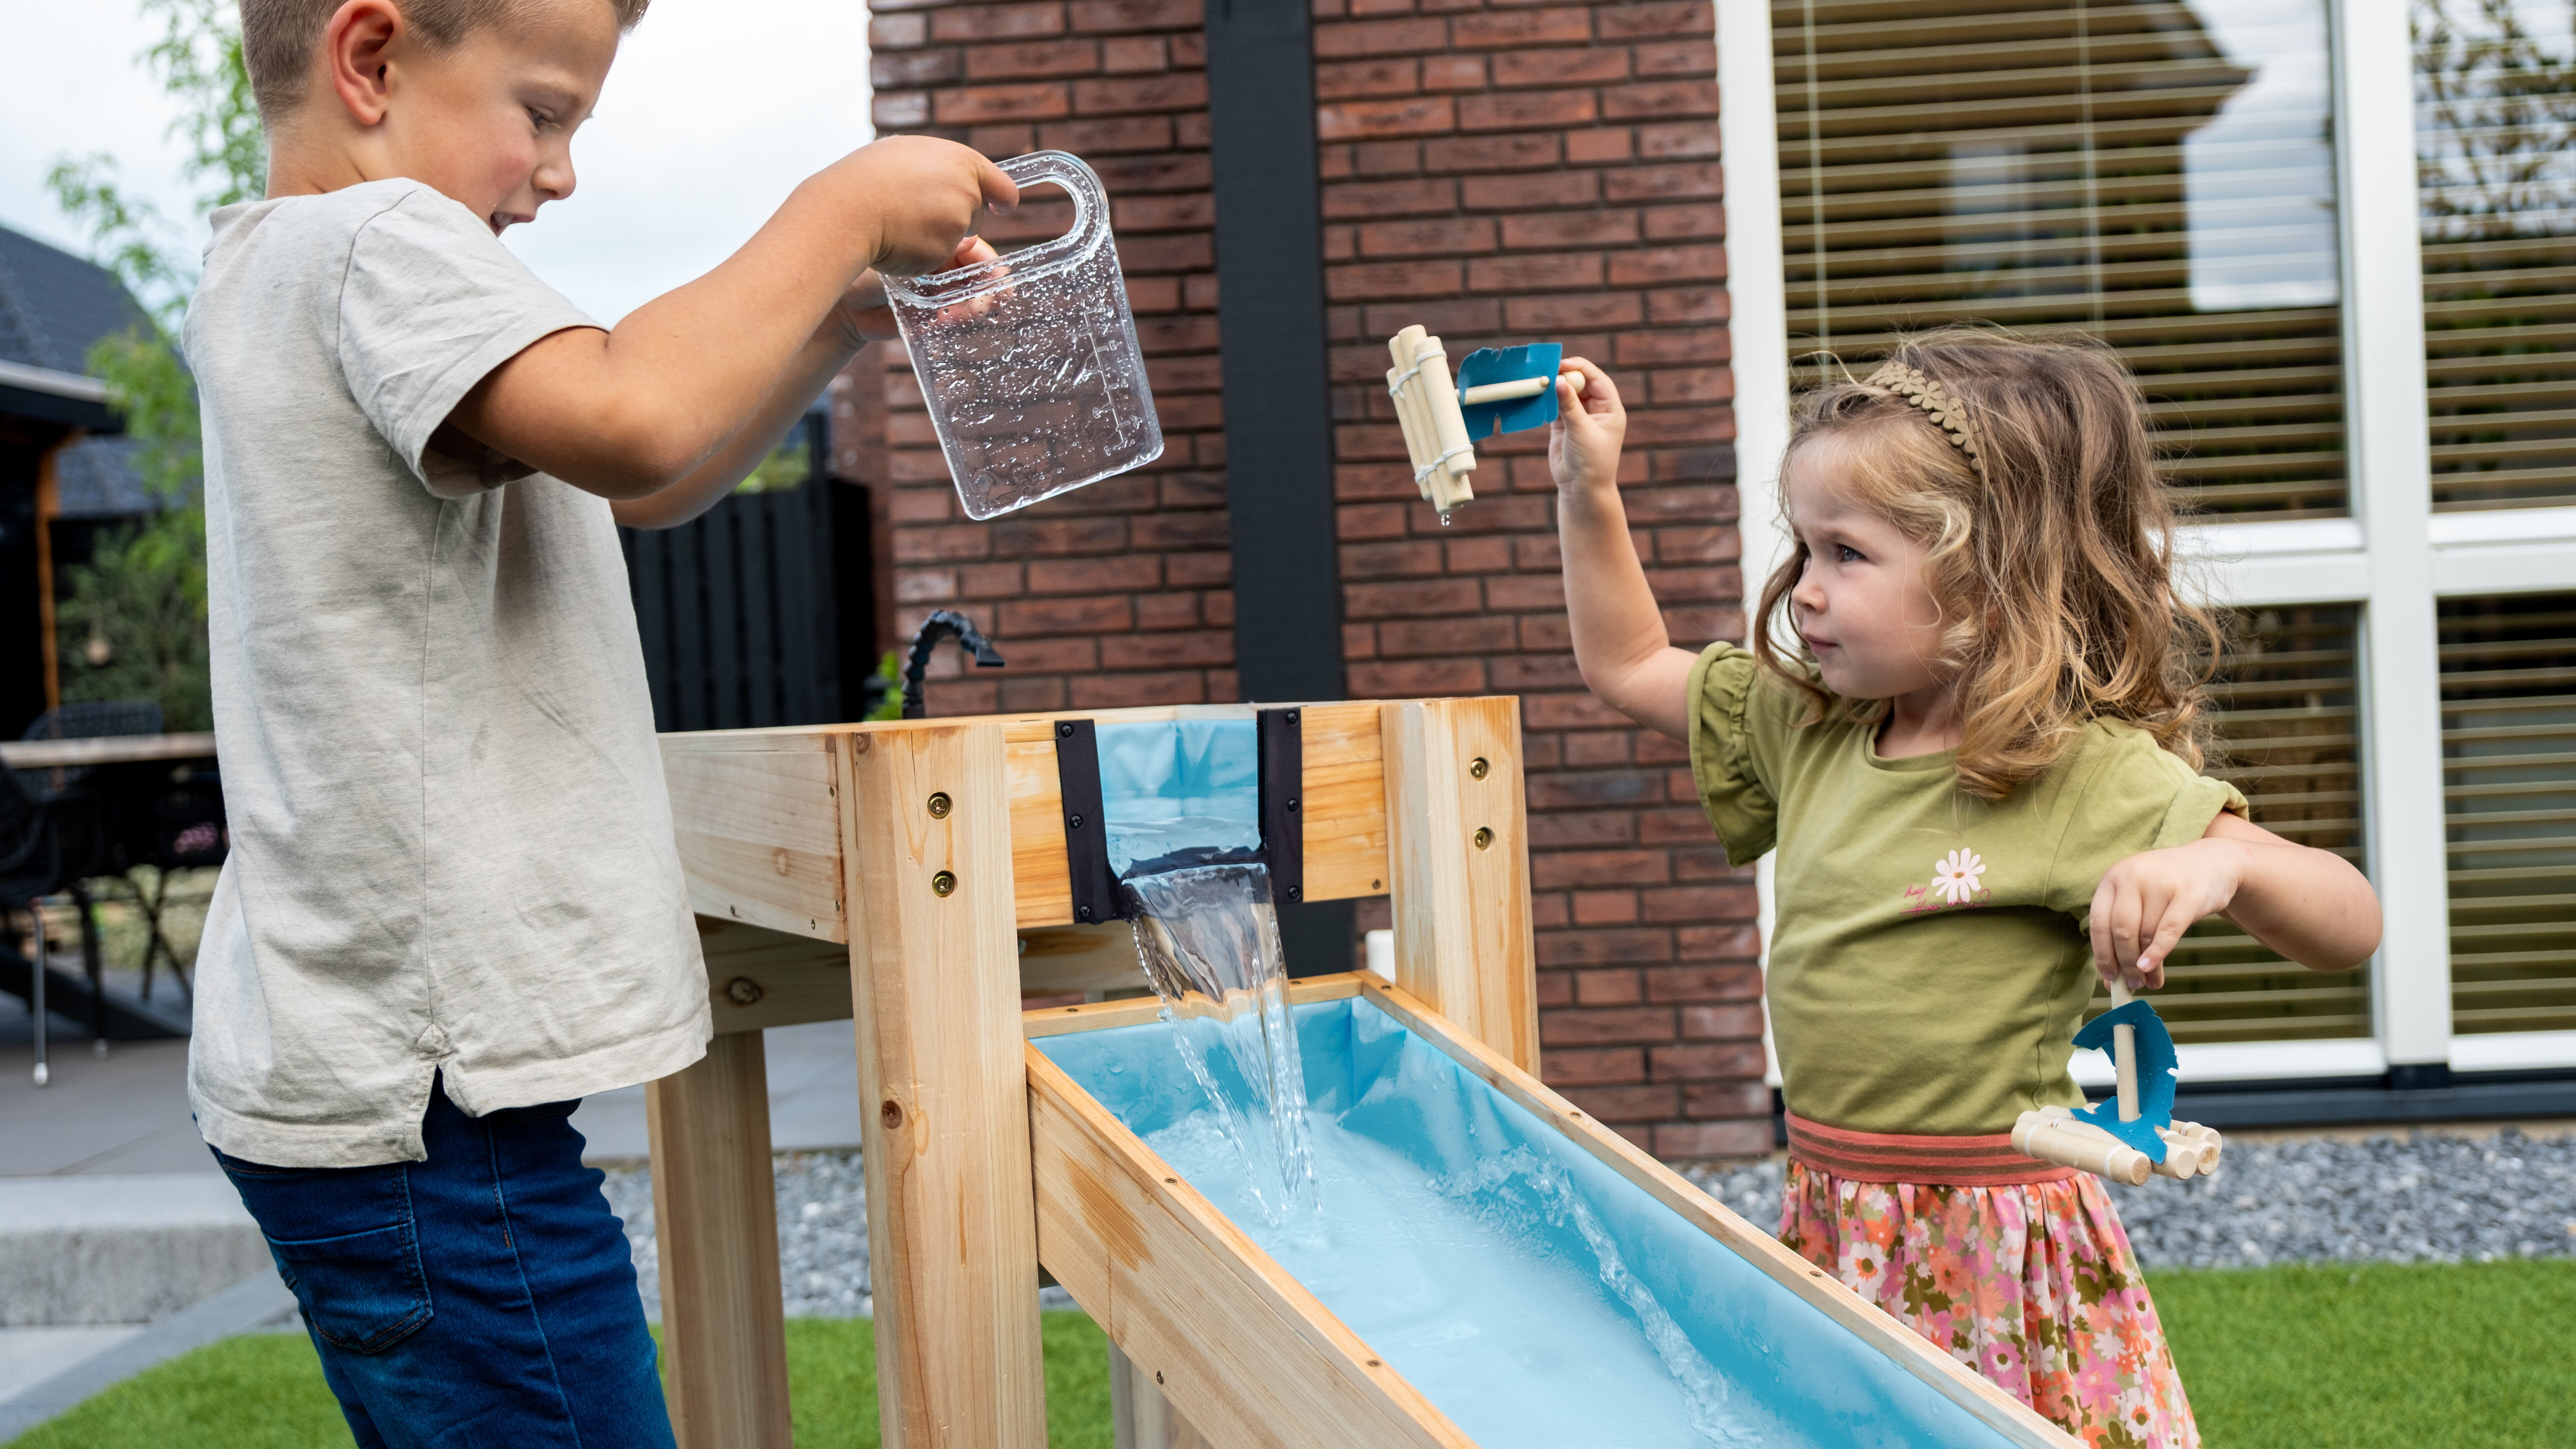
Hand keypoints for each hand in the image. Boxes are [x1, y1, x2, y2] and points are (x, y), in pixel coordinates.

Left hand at [829, 237, 999, 347]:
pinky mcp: (928, 318)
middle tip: (985, 302)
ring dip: (971, 308)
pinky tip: (946, 321)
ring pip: (969, 301)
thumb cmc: (866, 262)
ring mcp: (935, 294)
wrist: (843, 300)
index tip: (1000, 278)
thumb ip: (941, 245)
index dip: (990, 265)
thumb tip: (971, 240)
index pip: (976, 252)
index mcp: (937, 243)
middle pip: (978, 278)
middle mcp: (940, 268)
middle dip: (985, 292)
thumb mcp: (906, 246)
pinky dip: (954, 322)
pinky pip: (952, 321)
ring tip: (961, 314)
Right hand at [832, 136, 1016, 277]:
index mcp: (959, 159)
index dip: (1003, 196)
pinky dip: (923, 251)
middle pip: (975, 210)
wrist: (846, 207)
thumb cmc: (865, 180)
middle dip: (955, 215)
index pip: (998, 181)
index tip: (1005, 206)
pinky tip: (898, 238)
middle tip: (915, 209)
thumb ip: (934, 167)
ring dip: (937, 233)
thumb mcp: (903, 155)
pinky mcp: (946, 246)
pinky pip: (940, 254)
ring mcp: (958, 218)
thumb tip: (952, 181)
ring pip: (957, 234)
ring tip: (900, 220)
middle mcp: (966, 187)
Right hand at [1548, 357, 1625, 493]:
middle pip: (1581, 384)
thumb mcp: (1582, 430)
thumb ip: (1569, 405)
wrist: (1581, 489)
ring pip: (1566, 394)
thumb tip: (1558, 380)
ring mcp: (1579, 417)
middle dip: (1566, 376)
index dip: (1582, 369)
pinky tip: (1537, 396)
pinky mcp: (1563, 426)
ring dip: (1554, 388)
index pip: (1598, 380)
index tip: (1564, 364)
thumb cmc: (1591, 462)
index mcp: (1610, 409)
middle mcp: (1596, 410)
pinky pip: (1554, 406)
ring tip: (1539, 382)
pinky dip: (1546, 401)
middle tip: (1548, 371)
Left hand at [2088, 838, 2247, 990]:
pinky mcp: (2188, 893)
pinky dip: (2157, 953)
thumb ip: (2124, 935)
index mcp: (2113, 878)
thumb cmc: (2167, 890)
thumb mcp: (2140, 903)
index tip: (2109, 976)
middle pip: (2121, 931)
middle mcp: (2132, 876)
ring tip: (2150, 982)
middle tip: (2132, 985)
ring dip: (2145, 965)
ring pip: (2146, 935)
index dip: (2102, 953)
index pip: (2099, 922)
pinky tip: (2152, 970)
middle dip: (2125, 963)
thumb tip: (2109, 982)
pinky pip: (2168, 930)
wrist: (2212, 863)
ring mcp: (2160, 882)